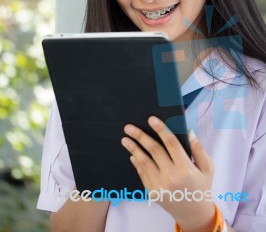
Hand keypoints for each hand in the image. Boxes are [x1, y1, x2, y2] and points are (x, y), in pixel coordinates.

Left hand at [121, 116, 215, 231]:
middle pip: (153, 150)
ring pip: (144, 161)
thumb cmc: (201, 186)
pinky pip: (142, 173)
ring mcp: (160, 186)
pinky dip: (136, 162)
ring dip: (133, 148)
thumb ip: (198, 149)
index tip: (151, 119)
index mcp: (186, 168)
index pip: (171, 143)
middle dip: (140, 136)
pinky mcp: (152, 192)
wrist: (194, 214)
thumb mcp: (207, 168)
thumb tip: (188, 131)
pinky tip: (133, 153)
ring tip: (125, 139)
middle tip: (129, 127)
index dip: (161, 129)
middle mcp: (171, 177)